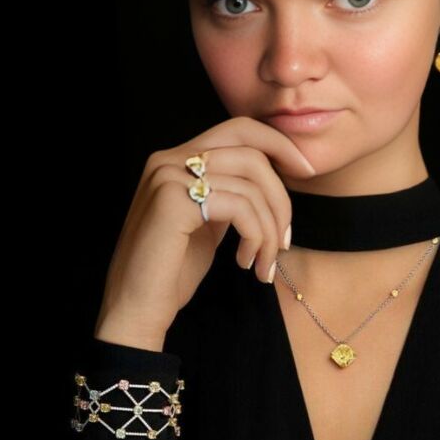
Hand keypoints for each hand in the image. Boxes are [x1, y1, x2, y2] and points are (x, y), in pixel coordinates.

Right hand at [93, 116, 315, 349]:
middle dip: (282, 194)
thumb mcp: (207, 223)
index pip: (239, 129)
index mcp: (176, 159)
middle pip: (251, 149)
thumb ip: (229, 195)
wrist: (134, 311)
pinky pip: (240, 206)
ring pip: (251, 182)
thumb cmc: (172, 272)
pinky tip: (246, 263)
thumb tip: (275, 181)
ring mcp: (168, 176)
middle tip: (287, 238)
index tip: (305, 172)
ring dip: (271, 228)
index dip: (279, 144)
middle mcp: (169, 159)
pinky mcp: (173, 200)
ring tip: (264, 262)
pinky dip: (257, 236)